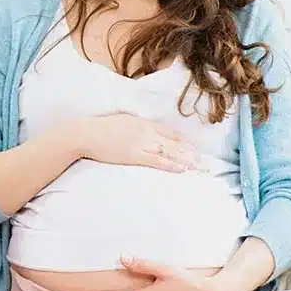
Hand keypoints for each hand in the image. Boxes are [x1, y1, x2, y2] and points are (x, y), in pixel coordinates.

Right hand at [76, 114, 200, 172]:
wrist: (86, 134)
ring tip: (198, 167)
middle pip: (174, 143)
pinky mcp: (134, 154)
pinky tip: (181, 169)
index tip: (193, 150)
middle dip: (190, 153)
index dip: (183, 142)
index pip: (170, 132)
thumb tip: (144, 131)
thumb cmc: (101, 128)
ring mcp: (141, 143)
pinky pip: (157, 160)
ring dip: (185, 160)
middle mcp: (146, 131)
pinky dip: (170, 165)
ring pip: (169, 151)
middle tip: (203, 162)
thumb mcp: (123, 121)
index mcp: (144, 123)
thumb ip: (137, 126)